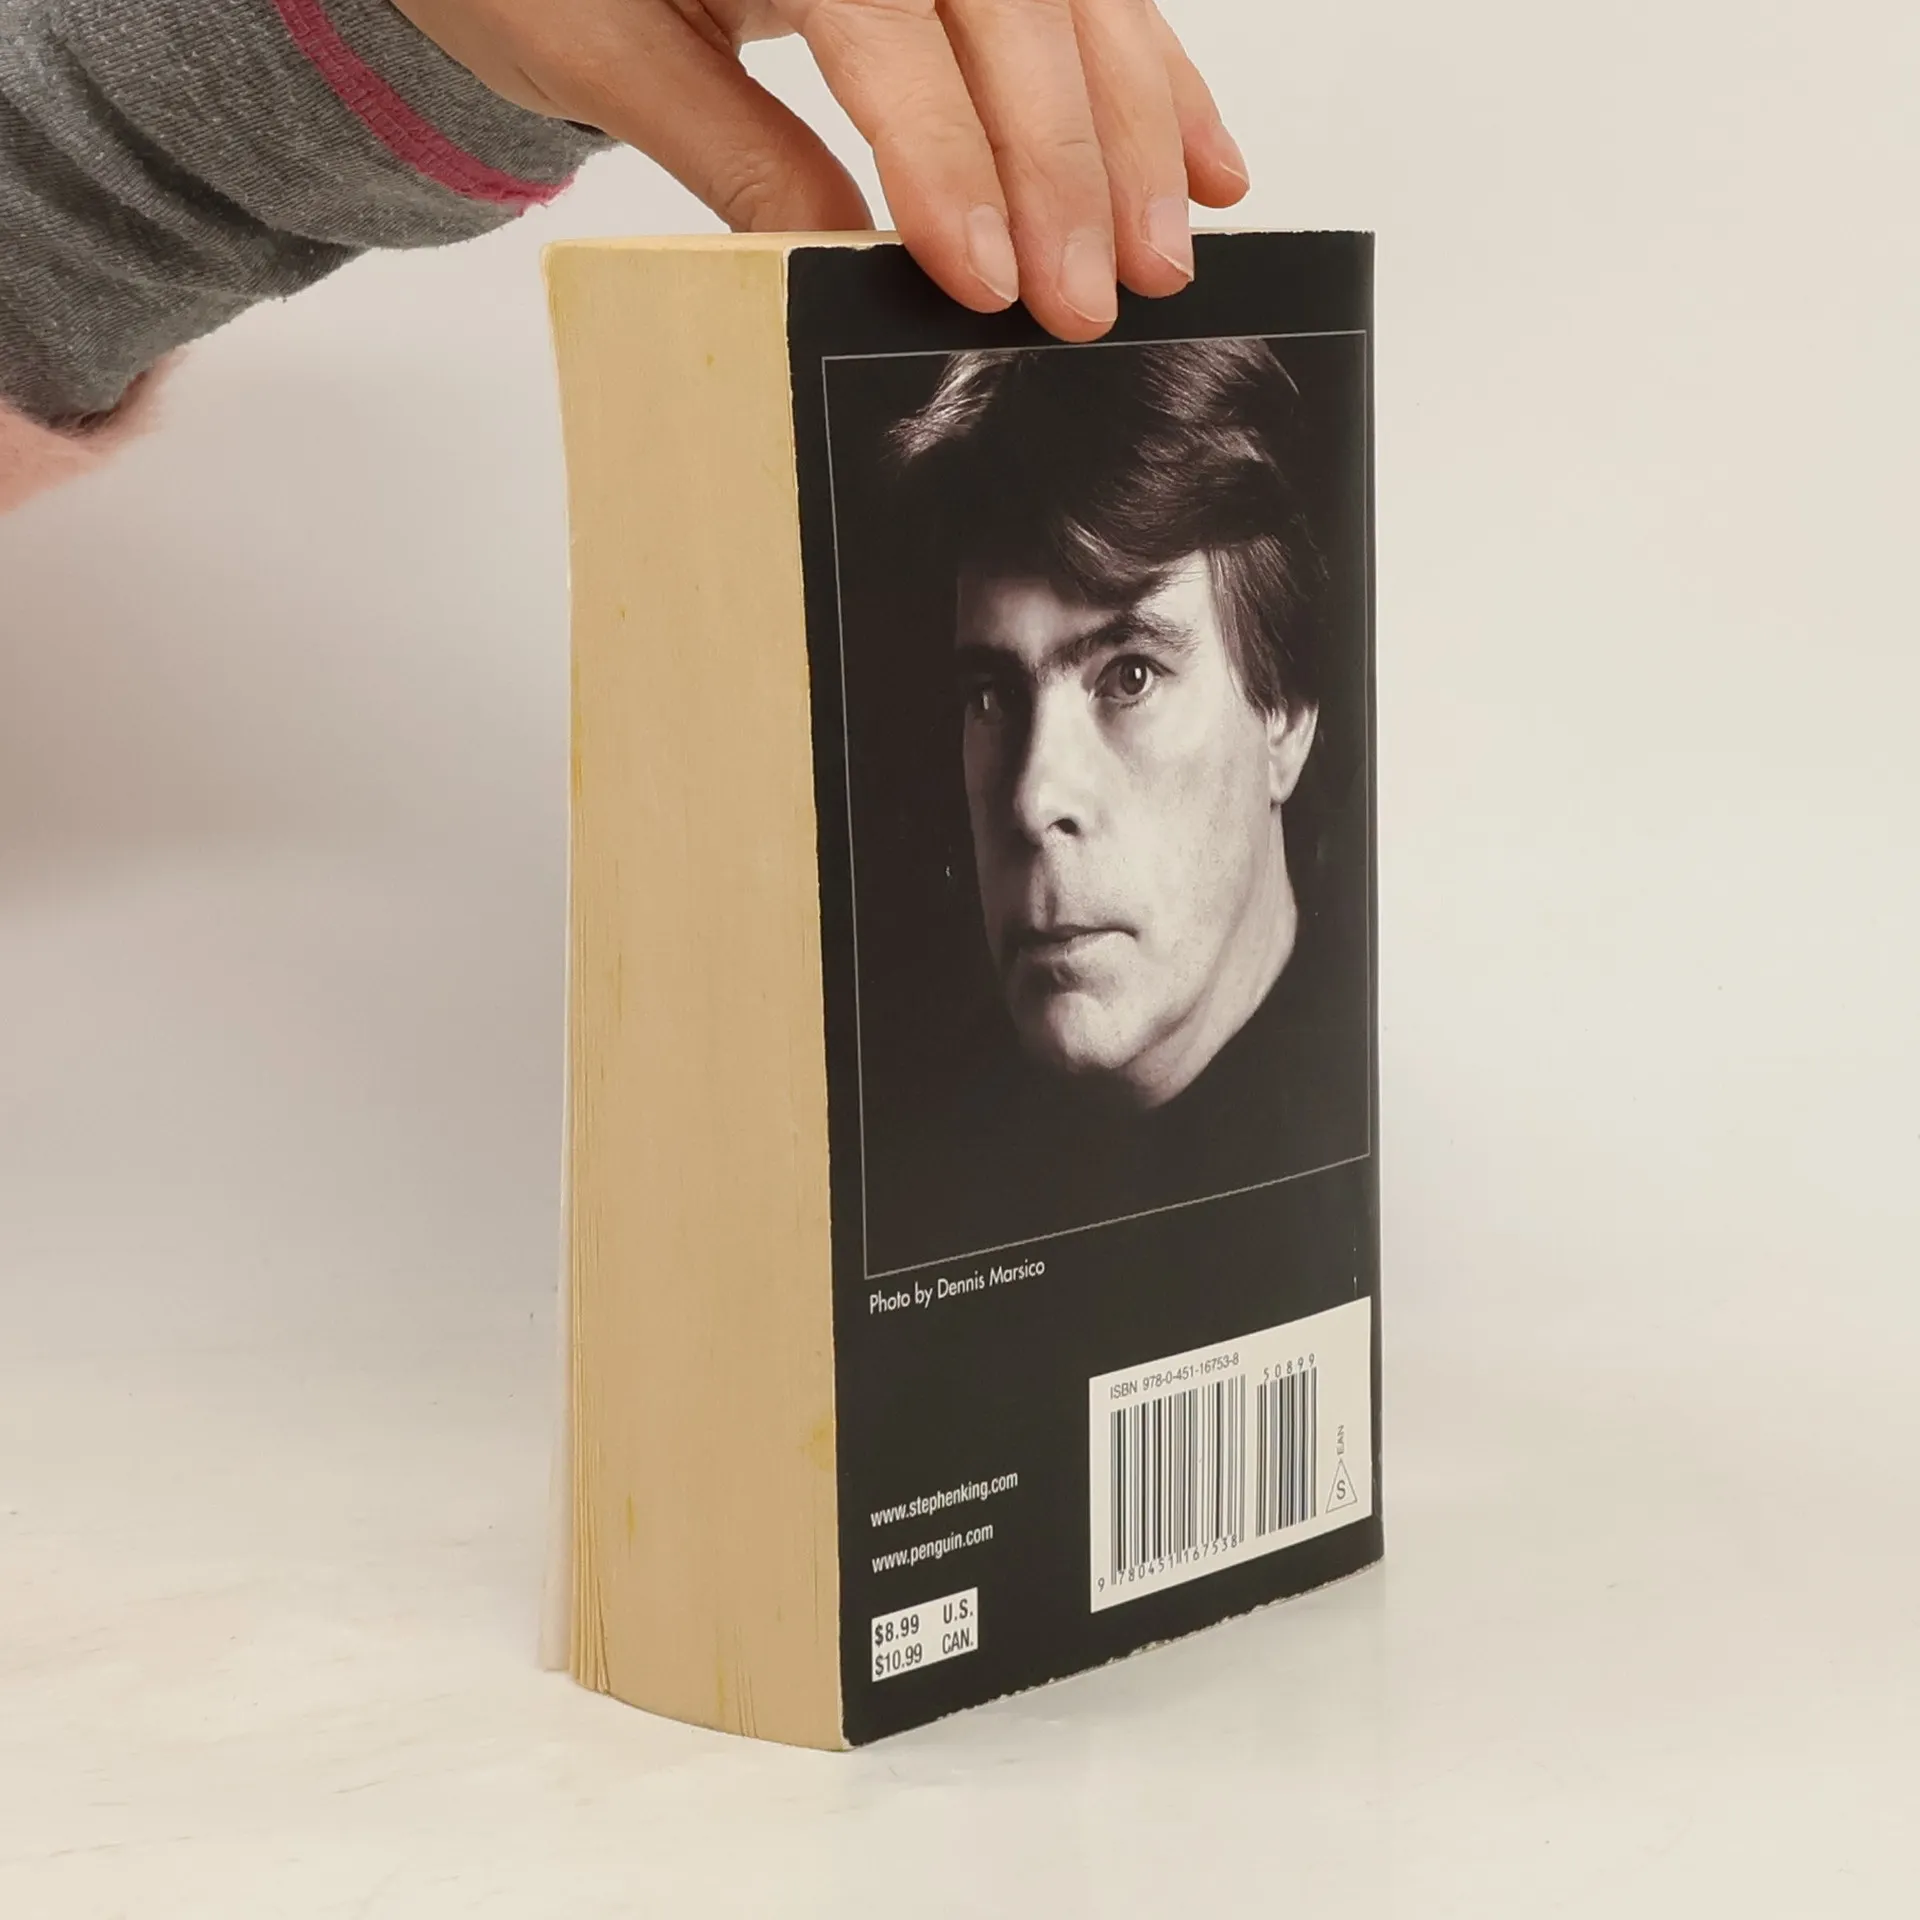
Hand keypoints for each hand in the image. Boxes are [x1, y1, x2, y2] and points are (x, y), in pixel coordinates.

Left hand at [388, 0, 1248, 340]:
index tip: (989, 276)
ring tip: (1164, 250)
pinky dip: (1149, 75)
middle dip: (1066, 160)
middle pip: (1010, 1)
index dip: (949, 151)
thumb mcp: (600, 49)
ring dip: (1136, 125)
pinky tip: (1200, 160)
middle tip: (1093, 298)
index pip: (887, 19)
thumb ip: (733, 151)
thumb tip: (853, 266)